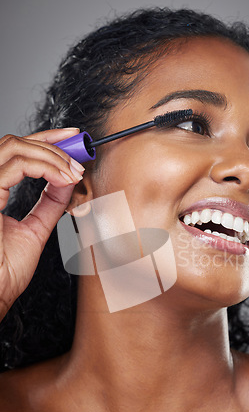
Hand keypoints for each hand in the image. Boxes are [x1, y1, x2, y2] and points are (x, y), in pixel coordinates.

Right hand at [0, 128, 84, 319]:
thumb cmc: (4, 272)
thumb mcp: (35, 229)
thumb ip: (49, 203)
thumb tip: (67, 180)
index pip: (14, 153)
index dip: (44, 140)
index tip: (72, 139)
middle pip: (14, 143)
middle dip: (52, 143)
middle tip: (78, 156)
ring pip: (14, 147)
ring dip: (52, 155)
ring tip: (73, 171)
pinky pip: (16, 165)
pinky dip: (45, 166)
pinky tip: (64, 178)